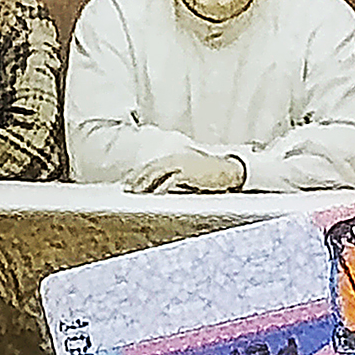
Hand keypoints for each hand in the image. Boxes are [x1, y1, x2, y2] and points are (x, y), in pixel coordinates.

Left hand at [126, 149, 245, 193]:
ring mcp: (182, 164)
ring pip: (157, 173)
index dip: (137, 175)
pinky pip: (171, 180)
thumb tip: (159, 188)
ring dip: (145, 183)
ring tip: (136, 193)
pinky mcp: (188, 172)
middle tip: (127, 190)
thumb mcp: (188, 173)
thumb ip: (173, 177)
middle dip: (137, 179)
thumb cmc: (208, 175)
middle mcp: (175, 159)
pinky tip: (154, 195)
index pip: (151, 166)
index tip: (127, 184)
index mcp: (174, 158)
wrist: (227, 171)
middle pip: (150, 168)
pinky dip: (161, 187)